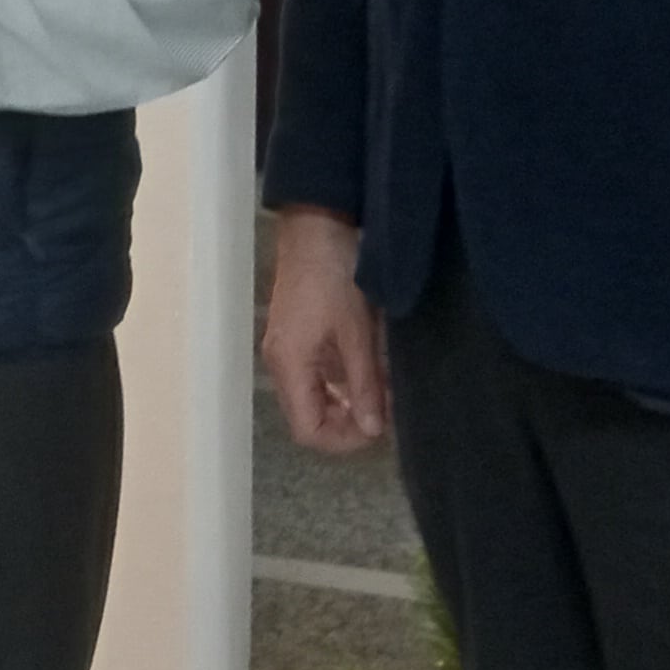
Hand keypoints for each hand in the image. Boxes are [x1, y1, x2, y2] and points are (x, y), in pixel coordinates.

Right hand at [261, 207, 389, 453]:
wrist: (317, 228)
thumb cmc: (335, 278)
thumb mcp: (358, 333)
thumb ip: (364, 384)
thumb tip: (373, 429)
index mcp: (290, 366)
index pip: (308, 431)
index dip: (343, 441)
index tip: (379, 429)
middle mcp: (283, 364)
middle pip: (309, 419)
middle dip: (349, 424)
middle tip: (386, 411)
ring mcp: (289, 350)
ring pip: (315, 399)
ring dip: (349, 403)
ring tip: (384, 391)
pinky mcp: (299, 337)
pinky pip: (318, 377)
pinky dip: (344, 383)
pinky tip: (372, 371)